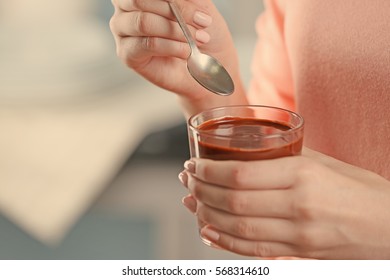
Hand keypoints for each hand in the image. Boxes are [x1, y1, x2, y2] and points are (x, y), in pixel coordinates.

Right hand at [109, 0, 241, 102]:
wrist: (207, 64)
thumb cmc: (201, 31)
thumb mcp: (198, 5)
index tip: (201, 12)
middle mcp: (125, 8)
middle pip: (138, 0)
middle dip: (176, 11)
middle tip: (203, 22)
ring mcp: (122, 31)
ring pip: (143, 22)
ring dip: (175, 30)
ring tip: (198, 39)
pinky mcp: (127, 54)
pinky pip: (148, 44)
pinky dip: (172, 47)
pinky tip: (187, 52)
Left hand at [179, 148, 389, 258]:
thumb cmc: (364, 191)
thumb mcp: (329, 163)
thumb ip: (290, 156)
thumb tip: (258, 147)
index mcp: (303, 176)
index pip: (241, 174)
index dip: (210, 170)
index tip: (194, 163)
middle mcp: (297, 207)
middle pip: (233, 201)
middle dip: (202, 189)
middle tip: (187, 179)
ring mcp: (297, 236)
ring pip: (237, 227)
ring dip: (207, 213)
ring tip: (191, 201)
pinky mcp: (298, 255)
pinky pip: (253, 250)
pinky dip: (225, 241)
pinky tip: (208, 231)